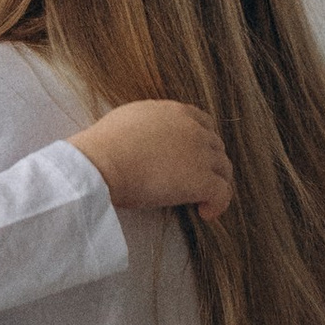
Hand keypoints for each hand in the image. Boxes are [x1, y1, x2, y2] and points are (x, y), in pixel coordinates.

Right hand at [68, 99, 235, 224]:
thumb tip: (143, 139)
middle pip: (216, 147)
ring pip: (224, 170)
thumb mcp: (128, 120)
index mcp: (174, 112)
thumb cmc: (103, 146)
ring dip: (215, 184)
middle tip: (195, 181)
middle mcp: (193, 129)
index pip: (203, 123)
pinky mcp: (202, 180)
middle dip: (209, 164)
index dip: (202, 142)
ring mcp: (201, 155)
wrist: (101, 163)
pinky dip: (218, 204)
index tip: (193, 158)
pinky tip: (204, 213)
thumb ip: (147, 125)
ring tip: (201, 200)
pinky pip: (223, 193)